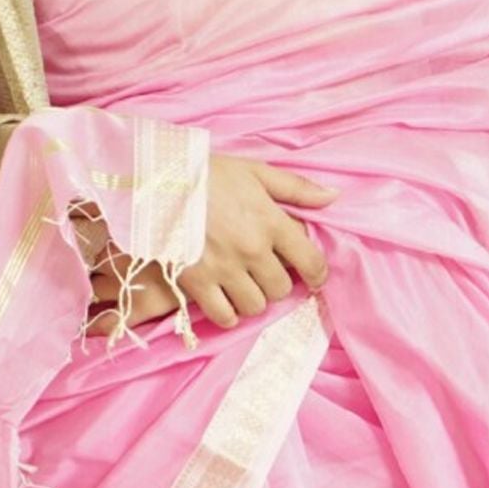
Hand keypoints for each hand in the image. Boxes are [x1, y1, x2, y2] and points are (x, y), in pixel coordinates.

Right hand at [84, 153, 335, 339]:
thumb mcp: (255, 171)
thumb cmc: (207, 173)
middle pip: (281, 289)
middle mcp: (253, 250)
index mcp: (271, 221)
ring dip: (253, 299)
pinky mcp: (197, 282)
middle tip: (264, 273)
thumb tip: (333, 198)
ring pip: (255, 306)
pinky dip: (228, 314)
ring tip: (243, 286)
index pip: (310, 261)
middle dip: (276, 283)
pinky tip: (224, 300)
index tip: (313, 279)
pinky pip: (224, 316)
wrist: (156, 179)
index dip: (317, 275)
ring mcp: (225, 269)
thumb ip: (296, 188)